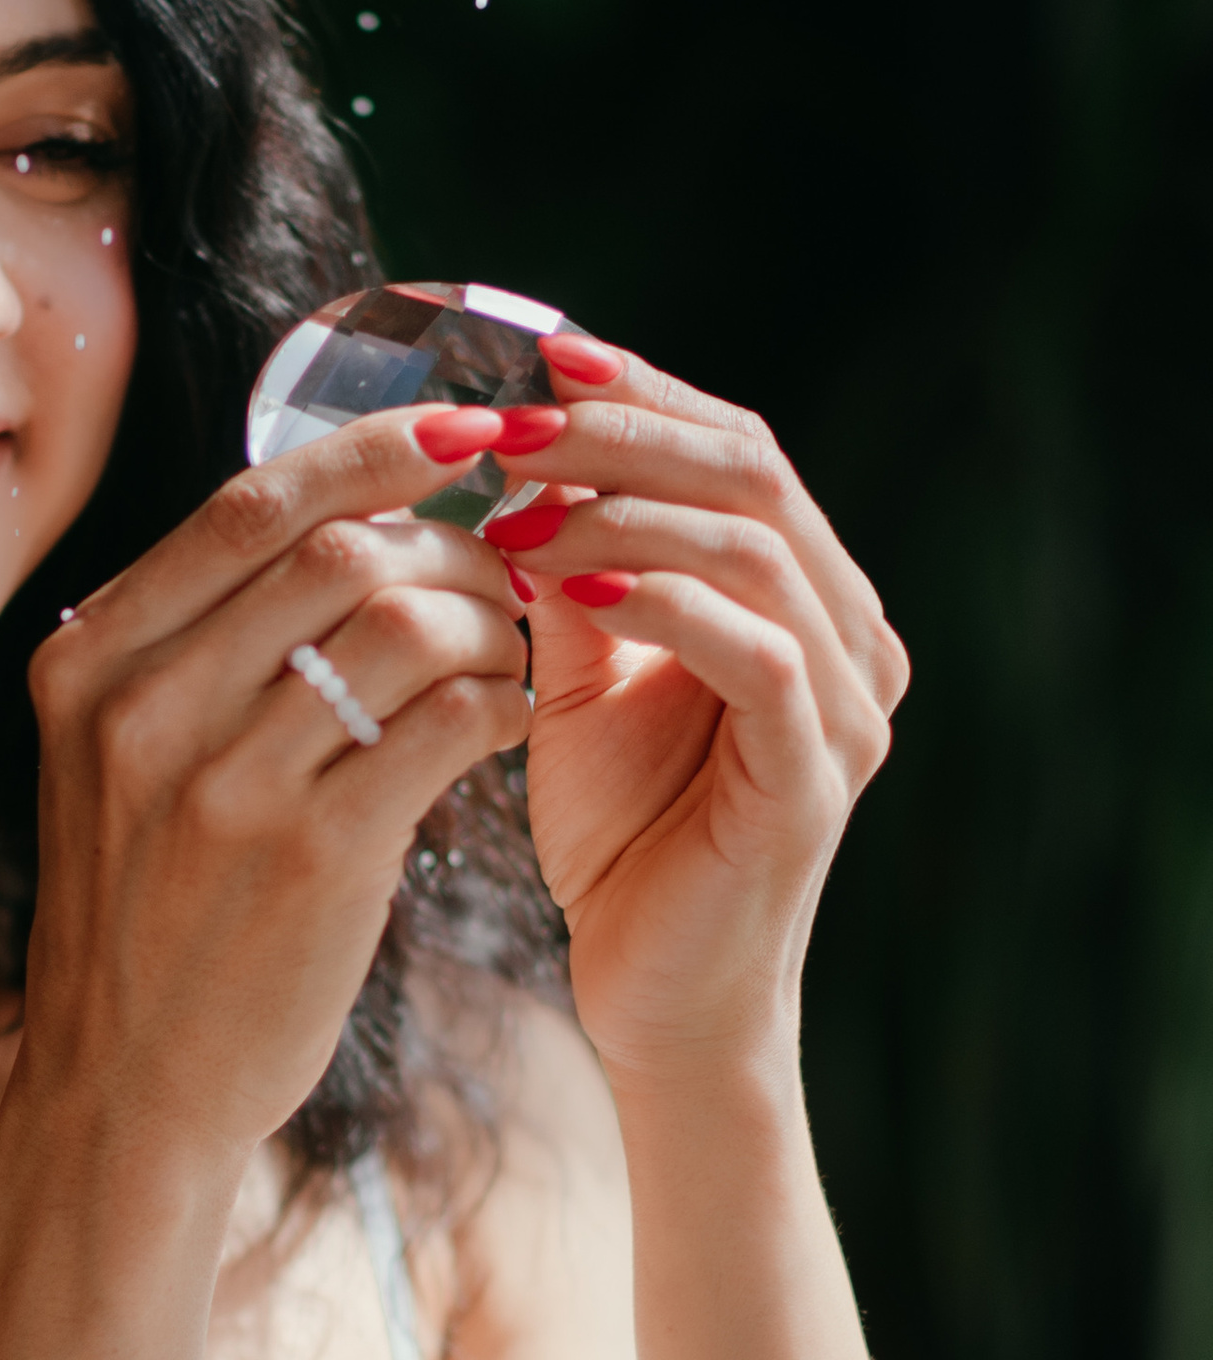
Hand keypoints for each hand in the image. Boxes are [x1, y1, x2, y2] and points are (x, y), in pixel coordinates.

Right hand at [22, 405, 542, 1156]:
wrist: (126, 1090)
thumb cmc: (147, 917)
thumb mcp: (119, 763)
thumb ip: (190, 646)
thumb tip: (333, 514)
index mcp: (86, 662)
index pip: (247, 505)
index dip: (370, 449)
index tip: (462, 429)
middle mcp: (142, 707)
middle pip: (338, 549)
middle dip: (451, 541)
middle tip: (512, 565)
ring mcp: (224, 782)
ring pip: (404, 625)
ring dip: (490, 620)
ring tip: (517, 648)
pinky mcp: (311, 858)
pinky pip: (448, 725)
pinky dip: (503, 701)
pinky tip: (517, 716)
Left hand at [484, 338, 907, 1083]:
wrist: (657, 996)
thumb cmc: (622, 839)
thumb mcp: (581, 678)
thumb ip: (570, 573)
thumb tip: (511, 458)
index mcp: (808, 599)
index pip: (738, 451)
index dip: (642, 395)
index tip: (536, 362)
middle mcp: (852, 639)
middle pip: (753, 475)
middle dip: (623, 435)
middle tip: (508, 427)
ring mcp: (847, 706)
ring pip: (754, 546)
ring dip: (622, 511)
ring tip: (515, 509)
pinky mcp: (815, 774)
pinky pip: (754, 648)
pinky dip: (661, 601)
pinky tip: (569, 586)